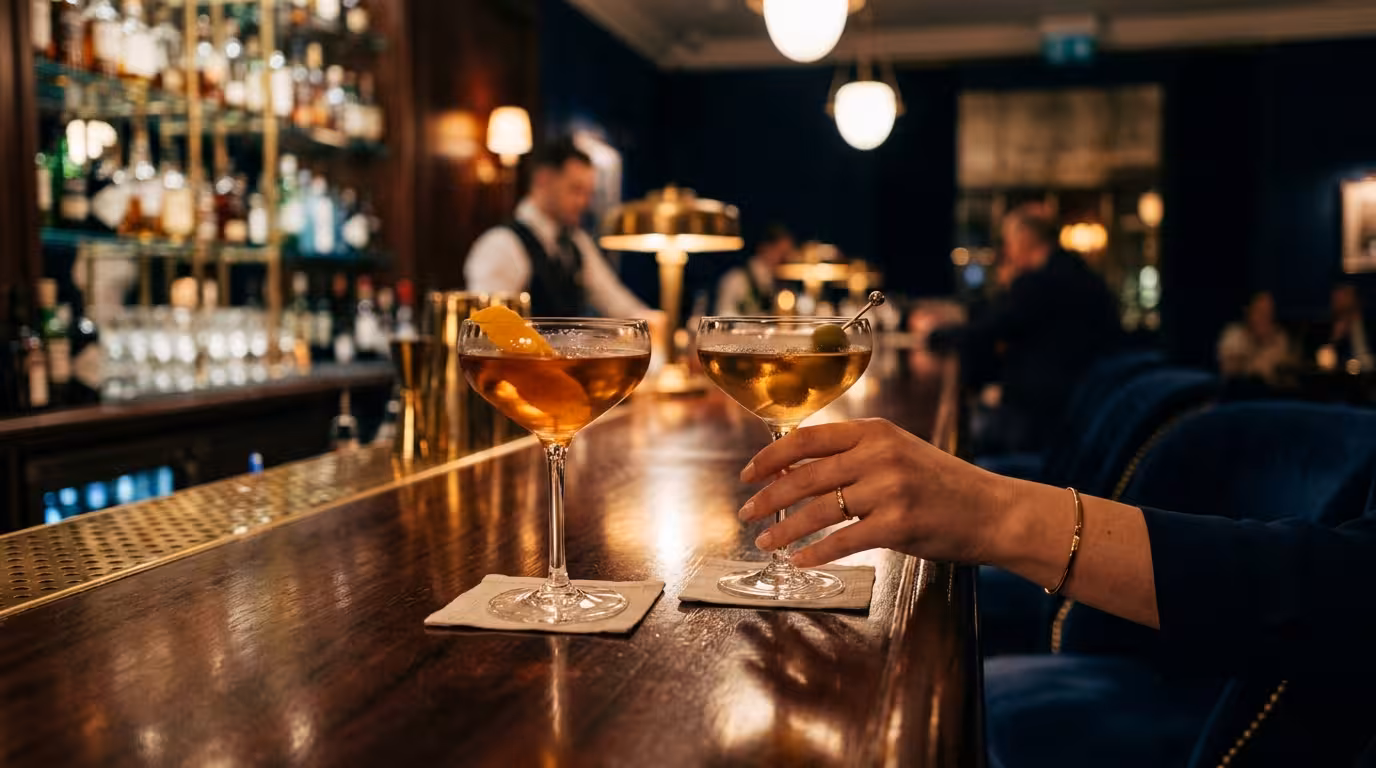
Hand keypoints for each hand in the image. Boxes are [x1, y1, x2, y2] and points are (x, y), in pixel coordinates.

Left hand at [737, 419, 1012, 567]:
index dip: (770, 457)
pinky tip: (798, 560)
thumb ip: (855, 455)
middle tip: (745, 512)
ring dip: (783, 529)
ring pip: (817, 510)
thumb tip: (797, 470)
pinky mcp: (898, 525)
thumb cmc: (942, 485)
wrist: (994, 511)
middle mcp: (879, 455)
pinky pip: (842, 541)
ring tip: (764, 541)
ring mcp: (889, 489)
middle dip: (767, 497)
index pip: (807, 439)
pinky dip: (815, 553)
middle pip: (804, 476)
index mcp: (875, 430)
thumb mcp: (898, 453)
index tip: (748, 474)